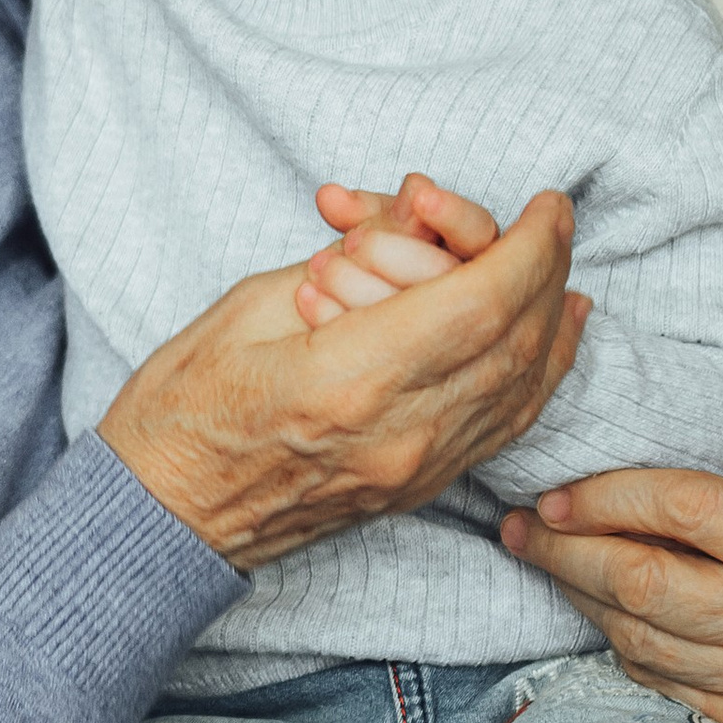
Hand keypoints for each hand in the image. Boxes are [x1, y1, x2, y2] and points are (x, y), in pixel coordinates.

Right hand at [104, 192, 586, 569]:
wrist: (160, 519)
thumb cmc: (181, 410)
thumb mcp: (249, 306)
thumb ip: (346, 261)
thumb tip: (419, 216)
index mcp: (349, 380)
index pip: (481, 302)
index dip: (529, 245)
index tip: (545, 203)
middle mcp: (399, 434)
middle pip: (518, 341)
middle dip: (547, 269)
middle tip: (550, 218)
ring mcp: (414, 472)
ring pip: (526, 390)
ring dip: (555, 321)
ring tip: (562, 268)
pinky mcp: (417, 490)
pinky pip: (503, 427)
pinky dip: (539, 374)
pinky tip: (553, 335)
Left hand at [499, 466, 722, 722]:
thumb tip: (613, 491)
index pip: (682, 508)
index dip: (604, 497)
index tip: (557, 493)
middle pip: (642, 581)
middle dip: (564, 550)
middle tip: (521, 527)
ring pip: (638, 637)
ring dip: (578, 598)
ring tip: (546, 563)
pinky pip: (659, 682)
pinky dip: (622, 644)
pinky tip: (602, 615)